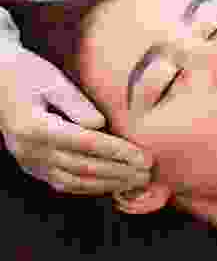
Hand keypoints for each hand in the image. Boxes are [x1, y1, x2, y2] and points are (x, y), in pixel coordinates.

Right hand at [0, 48, 151, 195]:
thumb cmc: (25, 73)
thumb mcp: (50, 79)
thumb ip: (75, 102)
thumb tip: (100, 124)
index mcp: (34, 126)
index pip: (87, 144)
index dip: (118, 153)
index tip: (143, 158)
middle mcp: (30, 150)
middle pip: (84, 167)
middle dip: (119, 172)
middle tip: (147, 173)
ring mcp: (29, 161)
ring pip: (75, 181)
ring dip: (108, 184)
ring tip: (135, 182)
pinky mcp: (31, 166)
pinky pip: (63, 183)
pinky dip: (89, 186)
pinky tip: (109, 185)